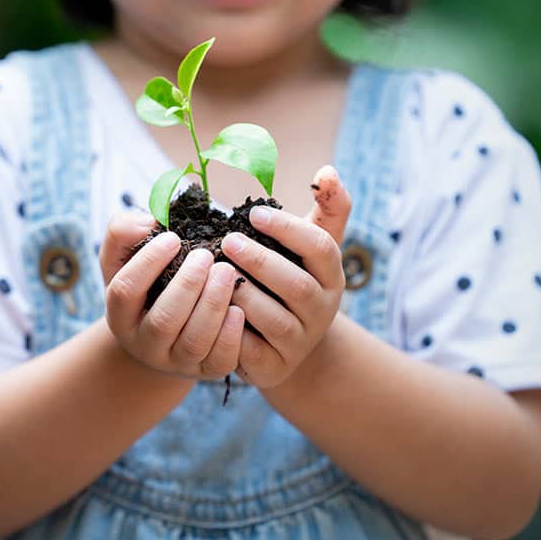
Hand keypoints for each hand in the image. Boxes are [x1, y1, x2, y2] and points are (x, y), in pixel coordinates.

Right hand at [99, 212, 244, 379]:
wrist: (163, 334)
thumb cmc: (147, 285)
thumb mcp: (125, 259)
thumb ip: (124, 233)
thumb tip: (147, 222)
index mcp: (120, 314)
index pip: (125, 290)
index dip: (148, 263)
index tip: (173, 237)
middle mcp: (143, 343)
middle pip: (163, 320)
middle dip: (188, 285)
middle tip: (207, 256)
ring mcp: (175, 361)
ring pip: (194, 341)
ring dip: (213, 305)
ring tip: (228, 272)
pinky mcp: (206, 370)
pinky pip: (220, 359)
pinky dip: (231, 335)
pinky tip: (239, 309)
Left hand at [222, 166, 351, 387]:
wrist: (283, 344)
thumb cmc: (289, 278)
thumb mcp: (308, 244)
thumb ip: (325, 207)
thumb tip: (328, 171)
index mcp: (331, 275)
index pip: (320, 246)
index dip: (287, 229)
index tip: (252, 213)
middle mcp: (323, 310)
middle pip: (297, 286)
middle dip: (261, 261)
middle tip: (227, 240)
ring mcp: (300, 342)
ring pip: (275, 320)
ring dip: (243, 295)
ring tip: (215, 274)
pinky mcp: (274, 368)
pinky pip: (251, 351)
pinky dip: (230, 331)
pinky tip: (209, 309)